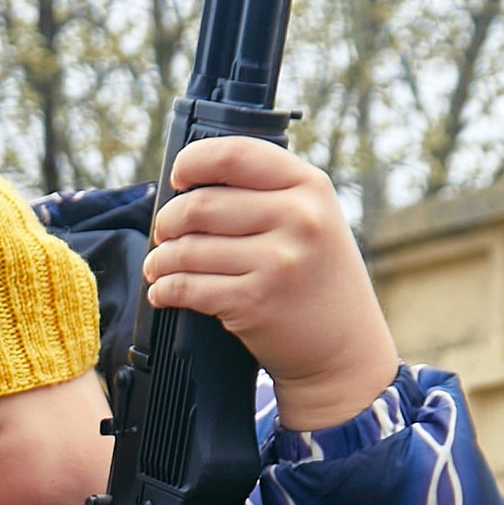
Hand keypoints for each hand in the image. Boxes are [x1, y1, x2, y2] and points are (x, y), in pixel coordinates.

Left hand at [144, 135, 398, 428]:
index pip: (235, 154)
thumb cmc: (319, 279)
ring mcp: (277, 262)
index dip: (193, 161)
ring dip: (161, 258)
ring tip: (158, 264)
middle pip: (201, 204)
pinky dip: (165, 289)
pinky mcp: (254, 302)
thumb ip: (270, 193)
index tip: (178, 178)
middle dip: (168, 220)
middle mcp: (298, 219)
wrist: (345, 350)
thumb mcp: (316, 219)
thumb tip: (193, 183)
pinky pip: (188, 287)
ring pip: (188, 249)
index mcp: (310, 187)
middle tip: (163, 231)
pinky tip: (162, 290)